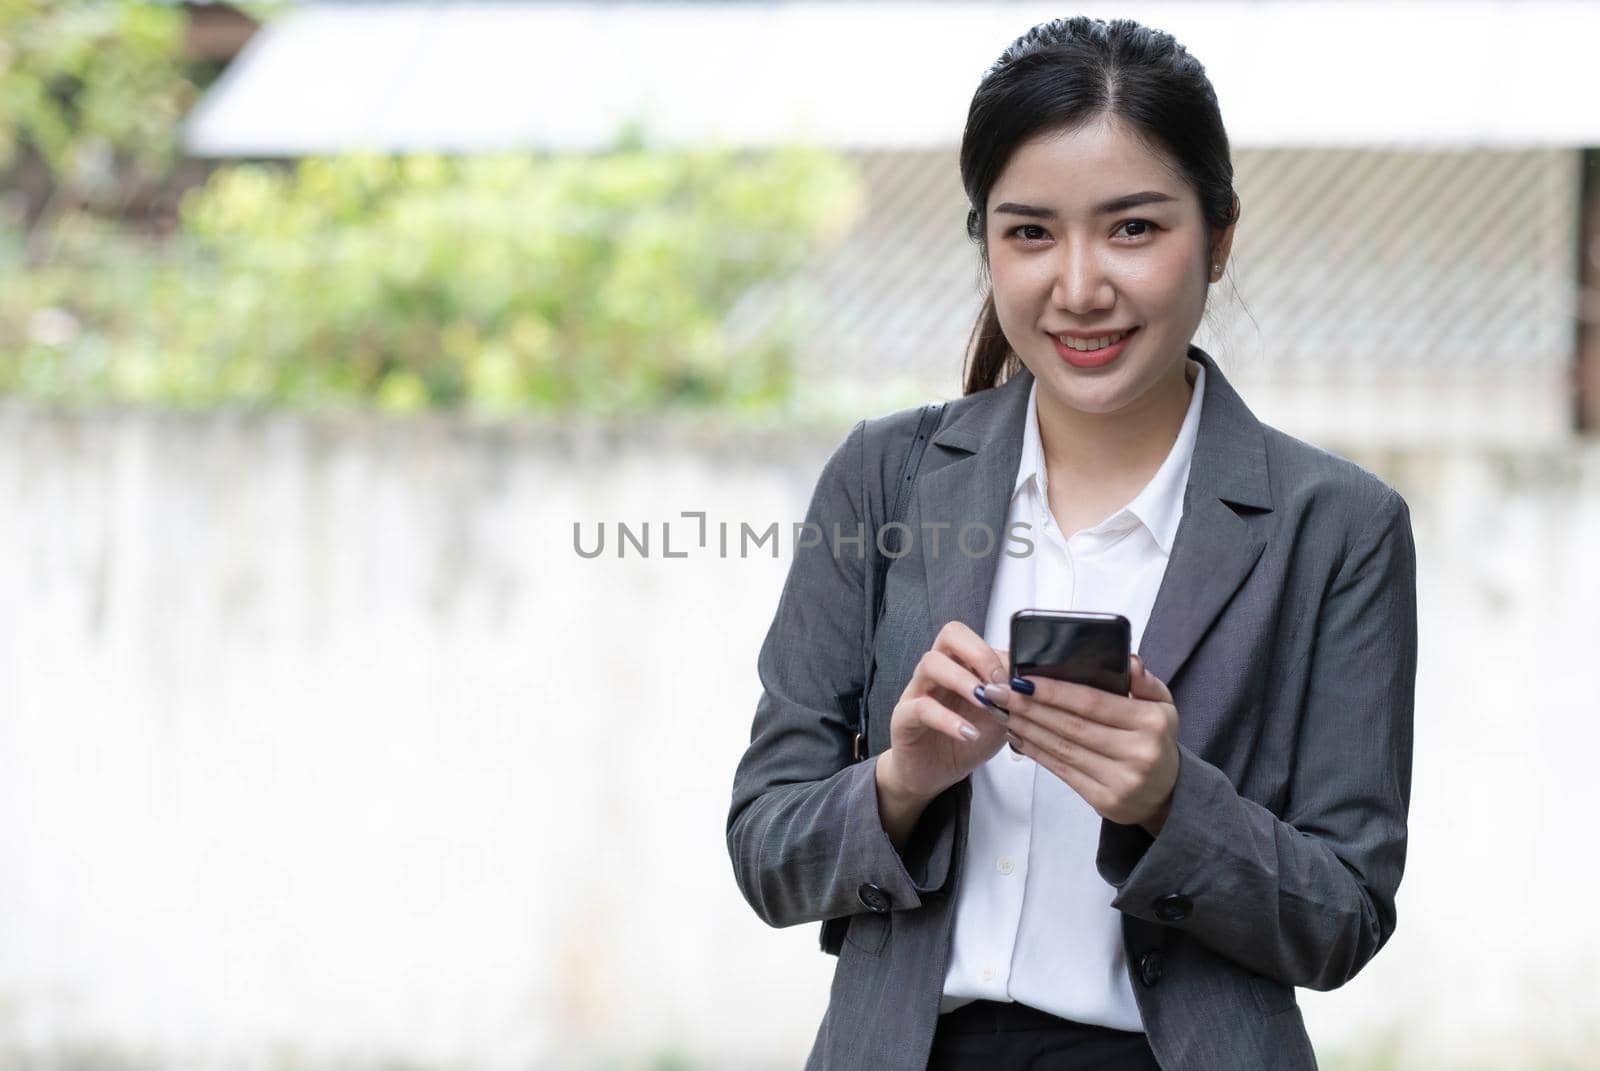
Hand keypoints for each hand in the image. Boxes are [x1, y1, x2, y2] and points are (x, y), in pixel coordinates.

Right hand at [879, 621, 1011, 803]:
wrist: (934, 773)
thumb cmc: (966, 740)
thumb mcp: (1000, 719)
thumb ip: (1012, 699)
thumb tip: (1030, 683)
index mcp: (961, 664)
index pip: (977, 638)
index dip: (999, 654)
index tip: (1018, 679)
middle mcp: (938, 670)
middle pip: (951, 635)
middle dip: (980, 655)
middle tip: (999, 683)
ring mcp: (918, 690)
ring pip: (932, 663)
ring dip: (963, 680)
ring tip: (986, 704)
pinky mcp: (904, 717)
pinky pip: (922, 708)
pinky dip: (948, 720)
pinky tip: (968, 733)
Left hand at [981, 654, 1178, 833]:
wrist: (1166, 795)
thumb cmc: (1157, 742)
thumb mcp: (1163, 707)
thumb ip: (1145, 682)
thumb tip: (1128, 661)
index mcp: (1149, 723)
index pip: (1092, 703)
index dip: (1054, 691)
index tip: (1023, 679)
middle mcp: (1136, 752)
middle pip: (1072, 725)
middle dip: (1030, 707)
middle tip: (1000, 692)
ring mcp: (1120, 780)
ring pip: (1062, 749)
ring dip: (1027, 728)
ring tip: (1003, 711)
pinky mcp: (1104, 800)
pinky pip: (1062, 771)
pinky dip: (1036, 752)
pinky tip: (1018, 737)